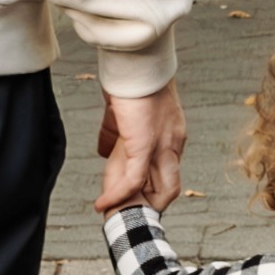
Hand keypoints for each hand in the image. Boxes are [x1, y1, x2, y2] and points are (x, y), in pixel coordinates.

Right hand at [96, 82, 187, 215]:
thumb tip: (105, 152)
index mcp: (172, 134)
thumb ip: (116, 134)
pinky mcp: (144, 143)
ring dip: (134, 206)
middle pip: (168, 188)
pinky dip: (116, 195)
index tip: (133, 200)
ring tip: (113, 214)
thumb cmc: (130, 79)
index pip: (167, 173)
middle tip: (124, 215)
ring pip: (157, 190)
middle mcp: (173, 143)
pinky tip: (102, 204)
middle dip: (148, 205)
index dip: (151, 190)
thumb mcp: (125, 114)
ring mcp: (162, 145)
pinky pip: (133, 179)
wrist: (135, 59)